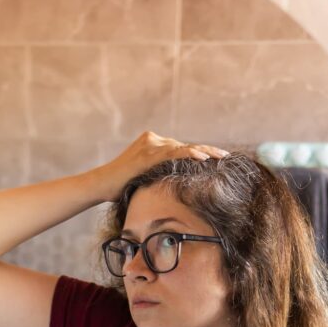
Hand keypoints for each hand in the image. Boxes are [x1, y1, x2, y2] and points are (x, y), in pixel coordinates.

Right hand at [91, 131, 227, 201]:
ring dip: (204, 152)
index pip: (181, 148)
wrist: (101, 185)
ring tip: (222, 156)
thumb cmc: (120, 186)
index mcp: (153, 144)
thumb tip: (177, 185)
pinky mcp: (148, 154)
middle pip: (185, 145)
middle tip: (226, 156)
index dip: (200, 152)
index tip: (217, 157)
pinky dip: (190, 155)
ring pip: (183, 147)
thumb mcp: (145, 178)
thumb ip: (160, 174)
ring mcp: (150, 145)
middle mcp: (153, 140)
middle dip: (207, 150)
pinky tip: (204, 158)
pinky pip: (174, 153)